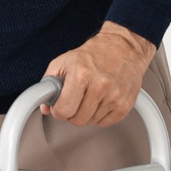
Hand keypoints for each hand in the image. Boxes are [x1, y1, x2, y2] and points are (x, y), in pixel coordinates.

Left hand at [40, 21, 155, 126]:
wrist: (121, 47)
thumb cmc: (92, 55)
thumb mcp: (63, 62)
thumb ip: (49, 84)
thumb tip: (46, 108)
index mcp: (81, 74)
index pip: (64, 110)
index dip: (58, 111)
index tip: (60, 106)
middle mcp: (100, 85)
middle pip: (77, 120)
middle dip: (72, 113)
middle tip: (74, 100)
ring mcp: (114, 96)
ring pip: (91, 122)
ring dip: (87, 114)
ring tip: (89, 96)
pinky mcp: (125, 104)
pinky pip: (105, 123)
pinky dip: (100, 116)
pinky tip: (100, 101)